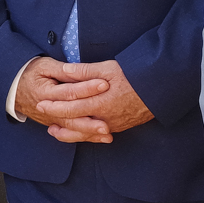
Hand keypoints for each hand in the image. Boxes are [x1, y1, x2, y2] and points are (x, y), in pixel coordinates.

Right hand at [12, 56, 105, 133]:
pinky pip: (70, 134)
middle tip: (107, 122)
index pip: (69, 91)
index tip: (104, 84)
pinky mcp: (54, 124)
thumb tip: (77, 69)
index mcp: (45, 92)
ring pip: (71, 129)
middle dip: (90, 121)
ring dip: (89, 133)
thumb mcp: (44, 66)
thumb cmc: (31, 73)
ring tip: (106, 134)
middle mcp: (47, 109)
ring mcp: (51, 119)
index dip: (87, 88)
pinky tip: (100, 138)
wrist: (13, 88)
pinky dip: (85, 137)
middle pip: (71, 117)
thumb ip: (62, 69)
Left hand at [34, 59, 152, 142]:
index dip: (54, 107)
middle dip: (58, 120)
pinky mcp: (121, 127)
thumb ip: (85, 72)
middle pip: (76, 123)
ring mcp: (114, 125)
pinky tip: (80, 131)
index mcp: (100, 103)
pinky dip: (84, 134)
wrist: (162, 89)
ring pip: (86, 133)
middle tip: (43, 116)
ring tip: (55, 131)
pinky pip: (98, 134)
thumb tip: (65, 71)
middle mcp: (105, 118)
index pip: (71, 107)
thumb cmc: (136, 75)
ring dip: (69, 133)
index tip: (41, 104)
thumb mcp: (109, 68)